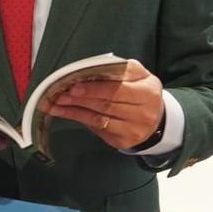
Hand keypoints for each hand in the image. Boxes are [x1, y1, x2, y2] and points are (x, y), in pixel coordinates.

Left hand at [44, 60, 164, 150]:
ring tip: (56, 102)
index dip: (95, 87)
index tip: (74, 84)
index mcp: (148, 90)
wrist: (155, 119)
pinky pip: (96, 128)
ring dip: (74, 109)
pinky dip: (77, 118)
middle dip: (81, 97)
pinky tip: (63, 112)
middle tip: (60, 93)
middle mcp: (145, 111)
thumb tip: (87, 72)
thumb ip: (117, 71)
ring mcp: (134, 128)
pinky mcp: (124, 140)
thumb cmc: (140, 92)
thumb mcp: (136, 76)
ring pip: (99, 117)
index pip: (118, 88)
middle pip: (107, 103)